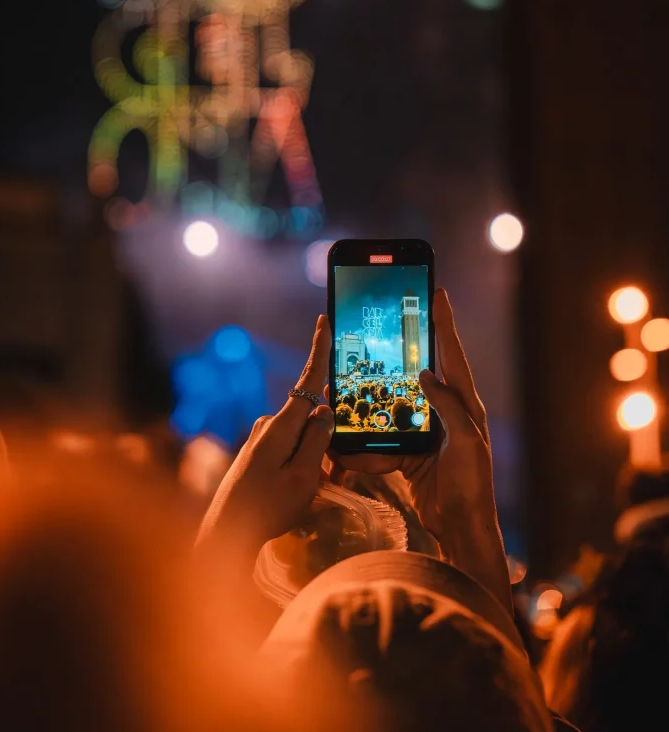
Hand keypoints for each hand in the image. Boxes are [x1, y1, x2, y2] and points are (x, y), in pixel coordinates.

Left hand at [196, 315, 333, 556]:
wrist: (224, 535)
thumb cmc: (268, 507)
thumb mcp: (304, 476)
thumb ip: (318, 439)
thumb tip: (325, 410)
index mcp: (281, 424)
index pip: (308, 379)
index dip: (319, 350)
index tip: (322, 320)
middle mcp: (267, 424)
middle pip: (309, 418)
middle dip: (324, 440)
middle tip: (328, 478)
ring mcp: (258, 439)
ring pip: (299, 439)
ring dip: (310, 460)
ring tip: (306, 498)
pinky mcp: (253, 455)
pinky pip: (286, 451)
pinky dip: (297, 468)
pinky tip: (292, 499)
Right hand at [329, 289, 511, 613]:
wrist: (462, 529)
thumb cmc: (472, 486)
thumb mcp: (466, 442)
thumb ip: (450, 406)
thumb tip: (426, 373)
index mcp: (466, 405)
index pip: (453, 355)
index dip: (445, 323)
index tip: (436, 292)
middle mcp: (447, 412)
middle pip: (421, 370)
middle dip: (404, 349)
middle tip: (387, 323)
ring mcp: (428, 431)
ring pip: (398, 402)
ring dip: (379, 393)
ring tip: (358, 376)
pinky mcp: (412, 451)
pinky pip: (386, 434)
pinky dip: (369, 434)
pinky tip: (350, 430)